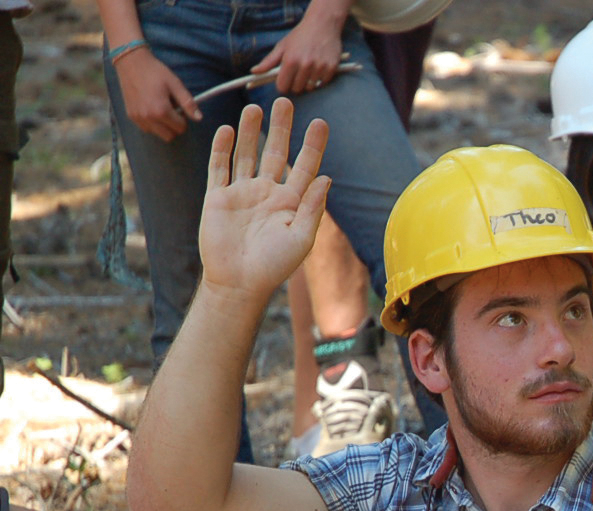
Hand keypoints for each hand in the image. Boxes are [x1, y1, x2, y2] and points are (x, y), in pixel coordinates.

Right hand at [114, 49, 200, 141]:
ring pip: (158, 134)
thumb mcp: (175, 84)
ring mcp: (138, 118)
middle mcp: (148, 118)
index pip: (180, 128)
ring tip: (160, 108)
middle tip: (172, 110)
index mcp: (161, 110)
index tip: (179, 108)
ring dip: (163, 126)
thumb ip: (188, 103)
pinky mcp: (131, 116)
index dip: (184, 120)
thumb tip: (199, 118)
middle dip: (174, 126)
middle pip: (170, 135)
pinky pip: (147, 129)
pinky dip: (152, 124)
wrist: (131, 63)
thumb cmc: (155, 72)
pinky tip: (151, 109)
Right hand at [199, 99, 330, 303]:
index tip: (321, 122)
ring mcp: (242, 194)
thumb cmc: (275, 265)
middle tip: (285, 100)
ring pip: (246, 154)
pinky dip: (223, 149)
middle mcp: (268, 193)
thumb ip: (313, 207)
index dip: (312, 145)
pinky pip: (220, 168)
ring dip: (250, 131)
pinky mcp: (218, 198)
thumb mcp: (301, 237)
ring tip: (256, 106)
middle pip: (275, 152)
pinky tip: (227, 129)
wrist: (239, 283)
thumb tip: (327, 176)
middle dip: (281, 127)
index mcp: (292, 203)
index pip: (305, 166)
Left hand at [251, 9, 342, 94]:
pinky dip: (320, 79)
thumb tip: (254, 72)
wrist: (322, 24)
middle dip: (295, 83)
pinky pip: (322, 83)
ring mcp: (319, 67)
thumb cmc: (300, 36)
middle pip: (297, 89)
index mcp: (290, 60)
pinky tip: (318, 67)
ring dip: (308, 82)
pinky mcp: (331, 69)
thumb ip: (268, 62)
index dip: (282, 84)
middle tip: (297, 72)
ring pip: (310, 88)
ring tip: (309, 68)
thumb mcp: (282, 46)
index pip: (283, 86)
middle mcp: (305, 65)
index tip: (285, 80)